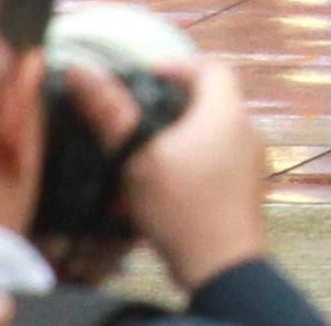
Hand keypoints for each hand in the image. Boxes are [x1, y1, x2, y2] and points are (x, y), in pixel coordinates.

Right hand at [94, 52, 268, 293]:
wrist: (221, 264)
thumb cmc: (181, 204)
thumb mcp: (138, 156)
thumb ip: (111, 113)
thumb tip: (80, 70)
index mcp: (227, 112)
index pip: (210, 67)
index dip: (176, 65)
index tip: (143, 76)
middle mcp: (246, 130)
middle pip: (209, 101)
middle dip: (170, 105)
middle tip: (135, 116)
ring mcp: (249, 162)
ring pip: (209, 135)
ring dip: (175, 139)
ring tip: (139, 154)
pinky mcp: (243, 190)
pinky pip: (213, 163)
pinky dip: (186, 165)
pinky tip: (158, 187)